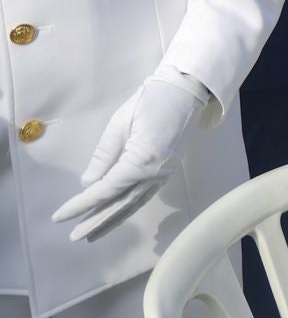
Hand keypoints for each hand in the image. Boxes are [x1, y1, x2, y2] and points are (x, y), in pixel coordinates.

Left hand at [51, 70, 207, 241]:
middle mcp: (154, 173)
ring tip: (93, 234)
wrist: (186, 91)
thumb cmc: (151, 101)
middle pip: (120, 203)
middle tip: (75, 236)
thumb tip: (89, 183)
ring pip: (134, 203)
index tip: (60, 217)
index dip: (81, 205)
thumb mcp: (119, 124)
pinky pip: (145, 195)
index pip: (105, 190)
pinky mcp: (167, 170)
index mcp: (141, 161)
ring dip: (112, 220)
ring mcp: (164, 173)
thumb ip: (104, 156)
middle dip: (96, 220)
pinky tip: (118, 214)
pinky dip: (129, 208)